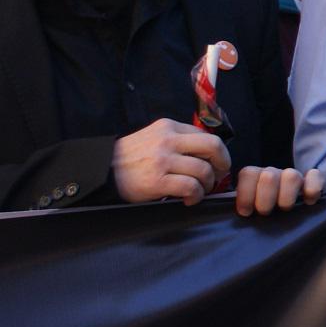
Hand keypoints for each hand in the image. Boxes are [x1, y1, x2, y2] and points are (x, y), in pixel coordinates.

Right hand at [111, 118, 232, 204]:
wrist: (101, 172)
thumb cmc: (129, 158)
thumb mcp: (153, 138)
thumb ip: (177, 140)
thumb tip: (207, 153)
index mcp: (168, 127)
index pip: (206, 135)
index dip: (217, 152)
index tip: (216, 163)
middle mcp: (167, 140)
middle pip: (213, 147)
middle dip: (223, 163)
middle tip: (218, 175)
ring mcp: (162, 160)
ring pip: (203, 170)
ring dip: (208, 184)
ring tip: (200, 190)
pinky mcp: (157, 180)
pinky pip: (191, 187)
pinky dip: (196, 196)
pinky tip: (190, 199)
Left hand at [233, 167, 323, 215]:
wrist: (289, 215)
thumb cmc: (259, 214)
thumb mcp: (244, 209)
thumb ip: (236, 206)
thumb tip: (225, 211)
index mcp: (254, 177)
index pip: (248, 173)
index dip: (246, 194)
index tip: (246, 212)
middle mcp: (273, 173)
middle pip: (268, 175)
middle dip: (265, 199)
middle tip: (265, 212)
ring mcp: (293, 176)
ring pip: (291, 176)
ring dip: (286, 197)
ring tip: (284, 209)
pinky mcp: (314, 180)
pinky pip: (315, 176)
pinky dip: (312, 188)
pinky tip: (308, 202)